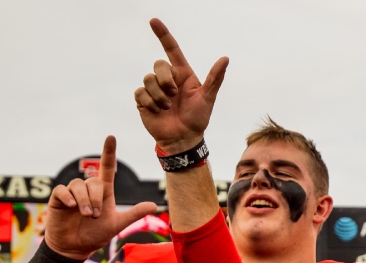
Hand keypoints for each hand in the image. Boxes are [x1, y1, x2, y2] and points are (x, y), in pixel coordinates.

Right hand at [45, 135, 158, 259]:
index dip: (109, 152)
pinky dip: (68, 197)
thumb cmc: (95, 234)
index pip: (107, 167)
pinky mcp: (58, 199)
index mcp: (103, 191)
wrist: (75, 247)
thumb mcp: (117, 224)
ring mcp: (72, 193)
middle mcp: (87, 189)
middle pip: (93, 181)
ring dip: (84, 200)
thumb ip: (134, 214)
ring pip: (78, 185)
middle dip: (96, 199)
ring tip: (86, 215)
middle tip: (95, 215)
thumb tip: (155, 205)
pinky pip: (62, 190)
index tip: (111, 137)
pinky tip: (72, 207)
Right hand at [135, 18, 227, 153]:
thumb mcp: (208, 98)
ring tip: (168, 107)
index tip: (153, 20)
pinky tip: (158, 111)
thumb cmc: (197, 118)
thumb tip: (225, 58)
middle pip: (158, 64)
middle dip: (166, 80)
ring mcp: (154, 89)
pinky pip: (140, 93)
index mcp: (182, 74)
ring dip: (159, 95)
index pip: (171, 49)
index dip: (162, 34)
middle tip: (174, 95)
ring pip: (148, 79)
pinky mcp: (144, 100)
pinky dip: (150, 103)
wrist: (183, 138)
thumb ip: (215, 78)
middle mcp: (167, 78)